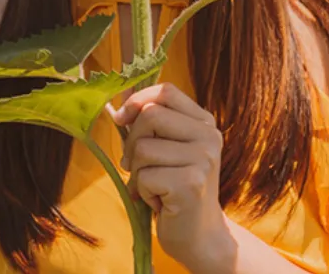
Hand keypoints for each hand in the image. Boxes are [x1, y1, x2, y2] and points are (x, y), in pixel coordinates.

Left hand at [111, 83, 230, 270]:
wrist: (200, 235)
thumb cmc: (175, 189)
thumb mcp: (167, 149)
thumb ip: (149, 123)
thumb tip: (120, 97)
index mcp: (204, 123)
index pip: (166, 92)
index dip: (137, 100)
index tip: (121, 119)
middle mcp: (209, 137)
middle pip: (150, 116)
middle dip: (132, 143)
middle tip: (137, 167)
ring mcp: (203, 160)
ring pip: (143, 148)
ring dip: (137, 172)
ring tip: (154, 187)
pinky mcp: (190, 184)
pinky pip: (144, 176)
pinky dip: (142, 192)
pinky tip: (159, 202)